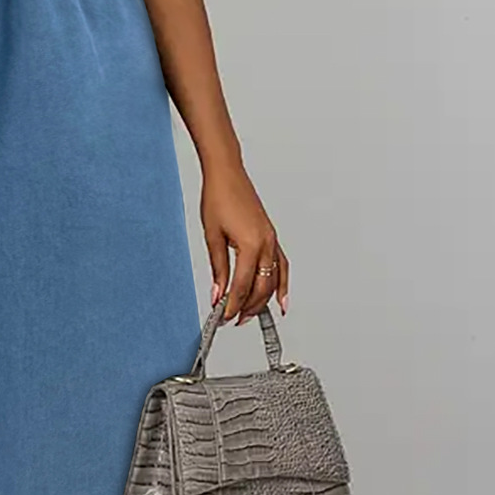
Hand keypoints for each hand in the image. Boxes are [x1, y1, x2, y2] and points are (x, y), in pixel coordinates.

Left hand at [199, 161, 288, 325]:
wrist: (227, 174)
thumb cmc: (218, 198)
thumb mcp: (212, 237)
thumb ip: (218, 269)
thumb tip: (217, 295)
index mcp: (251, 245)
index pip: (242, 286)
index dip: (232, 305)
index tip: (222, 317)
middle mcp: (267, 244)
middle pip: (261, 287)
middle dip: (248, 307)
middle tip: (233, 320)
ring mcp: (272, 240)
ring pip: (274, 280)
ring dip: (263, 300)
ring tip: (250, 315)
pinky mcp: (272, 237)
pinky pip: (282, 266)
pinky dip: (282, 284)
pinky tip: (280, 300)